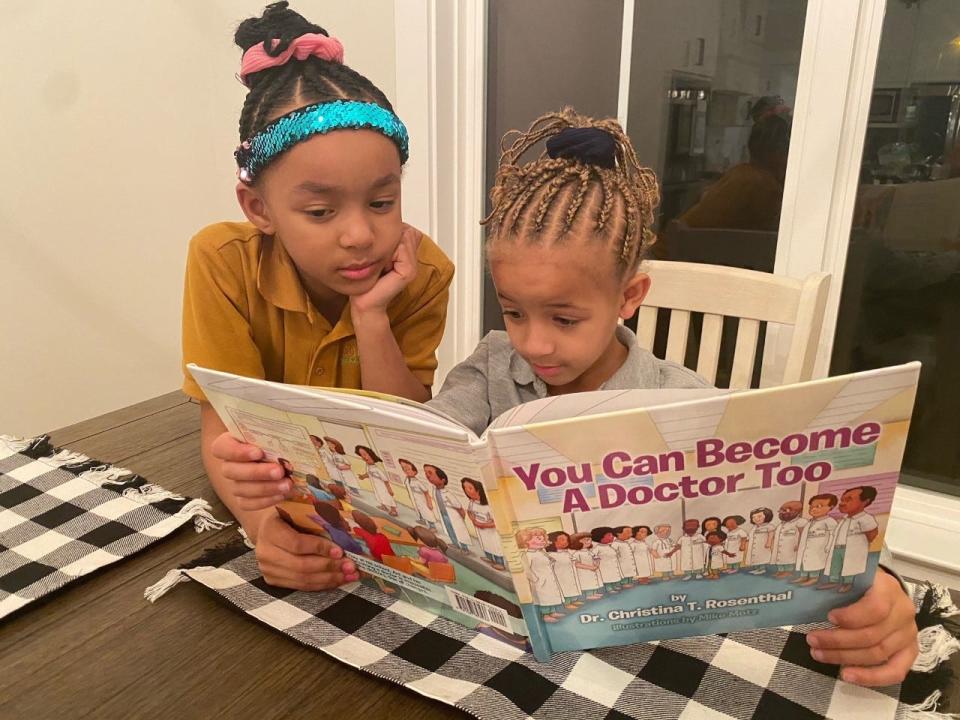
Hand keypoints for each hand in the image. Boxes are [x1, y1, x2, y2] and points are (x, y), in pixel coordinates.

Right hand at [211, 431, 288, 510]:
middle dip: (256, 472)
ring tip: (286, 484)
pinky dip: (264, 501)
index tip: (258, 452)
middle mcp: (229, 464)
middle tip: (279, 471)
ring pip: (240, 489)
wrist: (284, 458)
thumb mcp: (276, 431)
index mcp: (230, 442)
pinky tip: (281, 495)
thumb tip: (290, 434)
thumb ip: (275, 432)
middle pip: (230, 471)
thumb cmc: (278, 440)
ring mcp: (235, 483)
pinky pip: (247, 504)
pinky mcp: (243, 498)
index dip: (236, 452)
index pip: (221, 448)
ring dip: (265, 488)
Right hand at [254, 512, 359, 589]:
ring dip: (329, 579)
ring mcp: (268, 569)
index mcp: (270, 529)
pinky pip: (301, 586)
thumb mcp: (298, 509)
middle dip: (329, 567)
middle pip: (300, 566)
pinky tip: (339, 580)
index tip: (340, 550)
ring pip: (302, 579)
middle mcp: (265, 552)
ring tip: (350, 575)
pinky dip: (322, 584)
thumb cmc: (289, 515)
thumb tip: (345, 524)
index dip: (319, 548)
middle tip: (350, 565)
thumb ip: (317, 516)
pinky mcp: (273, 580)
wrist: (268, 528)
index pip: (297, 543)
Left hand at [350, 224, 421, 314]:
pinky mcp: (408, 272)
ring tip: (379, 264)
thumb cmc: (366, 282)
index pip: (405, 229)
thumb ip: (384, 242)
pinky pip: (401, 248)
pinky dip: (388, 253)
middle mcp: (412, 260)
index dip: (389, 234)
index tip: (376, 251)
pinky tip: (382, 267)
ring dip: (386, 246)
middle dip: (388, 239)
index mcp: (406, 255)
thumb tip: (387, 227)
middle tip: (378, 260)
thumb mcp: (374, 256)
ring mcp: (412, 267)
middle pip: (405, 231)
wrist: (364, 304)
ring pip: (403, 237)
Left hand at [806, 571, 917, 685]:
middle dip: (838, 641)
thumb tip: (808, 598)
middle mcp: (903, 612)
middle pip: (872, 635)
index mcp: (889, 589)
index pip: (876, 608)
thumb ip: (837, 585)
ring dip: (845, 658)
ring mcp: (908, 634)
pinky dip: (870, 677)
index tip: (828, 617)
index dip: (851, 617)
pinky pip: (895, 671)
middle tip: (812, 640)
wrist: (884, 590)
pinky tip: (846, 675)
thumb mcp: (850, 577)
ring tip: (819, 655)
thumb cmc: (861, 584)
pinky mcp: (909, 651)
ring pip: (878, 653)